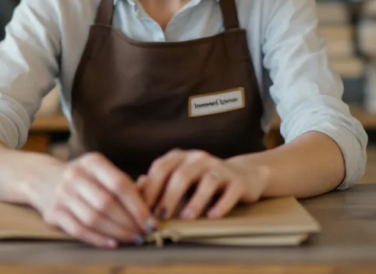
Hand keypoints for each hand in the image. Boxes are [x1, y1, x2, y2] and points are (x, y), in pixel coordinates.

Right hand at [30, 152, 154, 248]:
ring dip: (116, 232)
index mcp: (92, 162)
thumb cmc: (84, 179)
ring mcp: (62, 194)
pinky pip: (78, 229)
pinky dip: (98, 238)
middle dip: (129, 222)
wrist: (43, 180)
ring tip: (132, 239)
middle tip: (143, 234)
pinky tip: (113, 243)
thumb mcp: (101, 172)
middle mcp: (75, 175)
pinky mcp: (53, 212)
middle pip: (107, 203)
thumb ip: (125, 184)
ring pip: (93, 218)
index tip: (151, 222)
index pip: (119, 184)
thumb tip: (152, 202)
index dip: (138, 206)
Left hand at [137, 149, 268, 221]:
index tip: (141, 210)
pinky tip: (212, 216)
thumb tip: (133, 192)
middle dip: (169, 196)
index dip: (150, 189)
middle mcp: (199, 158)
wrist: (243, 176)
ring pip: (207, 181)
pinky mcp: (238, 181)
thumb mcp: (178, 180)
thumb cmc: (201, 181)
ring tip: (186, 218)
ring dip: (195, 201)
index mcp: (180, 157)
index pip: (160, 168)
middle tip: (160, 216)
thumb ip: (156, 184)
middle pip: (181, 174)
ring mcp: (220, 168)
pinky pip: (230, 191)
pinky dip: (221, 204)